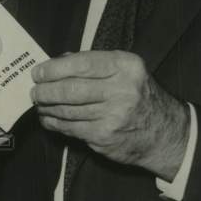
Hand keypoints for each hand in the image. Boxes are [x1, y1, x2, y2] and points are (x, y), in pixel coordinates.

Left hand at [30, 50, 189, 180]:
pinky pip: (71, 129)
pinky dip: (54, 123)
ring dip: (47, 107)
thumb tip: (54, 62)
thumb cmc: (138, 94)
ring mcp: (114, 116)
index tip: (38, 72)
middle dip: (45, 90)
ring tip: (39, 104)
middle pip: (71, 90)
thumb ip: (92, 63)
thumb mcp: (124, 70)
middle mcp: (122, 90)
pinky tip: (48, 119)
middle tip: (35, 90)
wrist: (165, 132)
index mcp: (125, 66)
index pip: (81, 64)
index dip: (54, 69)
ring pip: (68, 111)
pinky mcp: (106, 137)